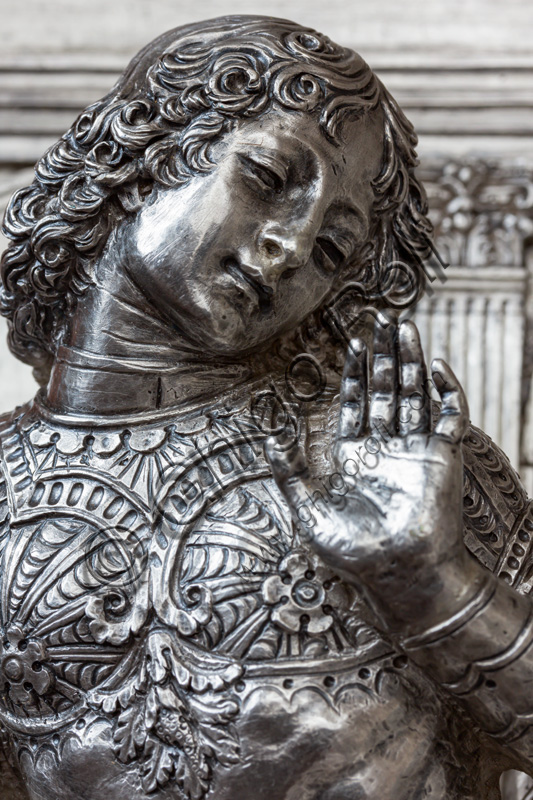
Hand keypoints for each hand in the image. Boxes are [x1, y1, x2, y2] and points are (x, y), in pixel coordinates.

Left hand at [266, 317, 478, 633]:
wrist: (399, 573)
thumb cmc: (355, 550)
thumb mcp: (308, 510)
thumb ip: (289, 473)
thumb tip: (269, 437)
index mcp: (355, 456)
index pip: (354, 403)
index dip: (353, 372)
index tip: (353, 342)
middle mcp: (385, 448)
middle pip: (384, 390)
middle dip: (383, 355)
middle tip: (382, 320)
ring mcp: (416, 450)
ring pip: (414, 393)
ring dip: (410, 360)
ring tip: (405, 326)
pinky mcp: (443, 456)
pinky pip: (449, 416)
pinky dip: (446, 390)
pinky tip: (435, 364)